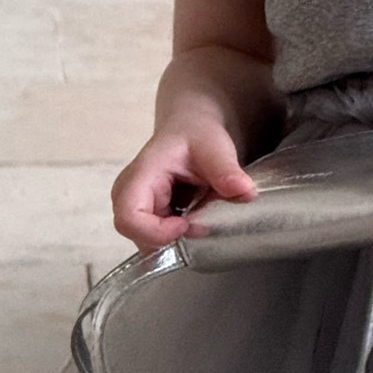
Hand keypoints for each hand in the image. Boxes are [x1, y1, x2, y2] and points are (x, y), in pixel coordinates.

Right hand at [110, 121, 257, 252]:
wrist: (191, 130)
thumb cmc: (196, 135)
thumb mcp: (214, 147)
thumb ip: (226, 170)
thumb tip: (244, 191)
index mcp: (140, 175)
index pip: (128, 218)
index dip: (156, 232)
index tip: (186, 224)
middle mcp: (128, 194)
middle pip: (137, 235)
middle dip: (170, 239)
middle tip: (200, 222)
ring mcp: (136, 207)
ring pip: (148, 242)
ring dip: (177, 238)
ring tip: (199, 215)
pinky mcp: (146, 217)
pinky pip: (157, 240)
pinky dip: (178, 236)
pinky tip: (194, 218)